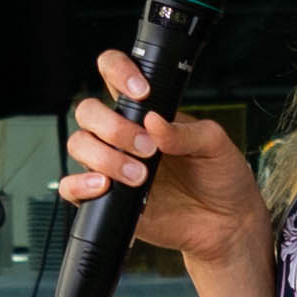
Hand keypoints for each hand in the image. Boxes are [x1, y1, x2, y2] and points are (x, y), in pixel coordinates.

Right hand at [62, 53, 263, 266]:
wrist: (225, 225)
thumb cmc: (220, 179)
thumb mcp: (214, 145)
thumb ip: (185, 131)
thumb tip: (153, 121)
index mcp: (147, 113)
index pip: (115, 74)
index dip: (117, 71)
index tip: (141, 91)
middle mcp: (124, 136)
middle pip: (88, 111)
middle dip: (113, 127)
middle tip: (147, 148)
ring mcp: (112, 165)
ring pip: (79, 144)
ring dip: (105, 157)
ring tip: (140, 175)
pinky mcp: (106, 199)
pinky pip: (71, 187)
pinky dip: (81, 184)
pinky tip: (106, 185)